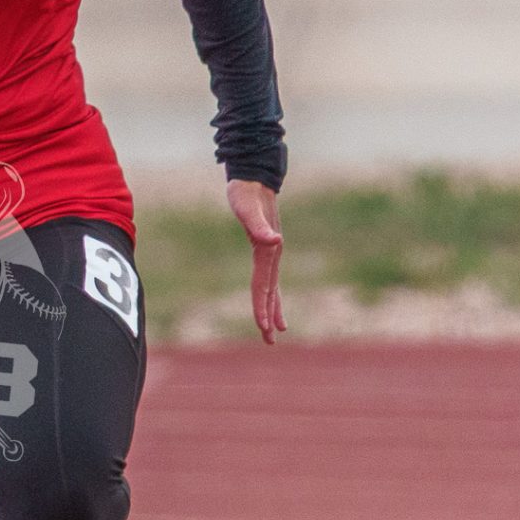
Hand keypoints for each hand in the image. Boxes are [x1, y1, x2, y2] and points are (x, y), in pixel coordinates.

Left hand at [227, 178, 284, 344]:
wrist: (254, 179)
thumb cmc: (246, 193)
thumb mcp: (247, 208)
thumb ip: (259, 226)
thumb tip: (274, 240)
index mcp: (268, 251)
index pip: (264, 286)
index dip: (262, 306)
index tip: (263, 326)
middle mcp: (272, 255)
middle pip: (270, 292)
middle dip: (269, 317)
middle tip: (270, 341)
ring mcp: (271, 253)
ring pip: (272, 288)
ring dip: (272, 309)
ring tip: (273, 331)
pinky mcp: (266, 249)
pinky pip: (269, 278)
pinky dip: (269, 293)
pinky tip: (269, 300)